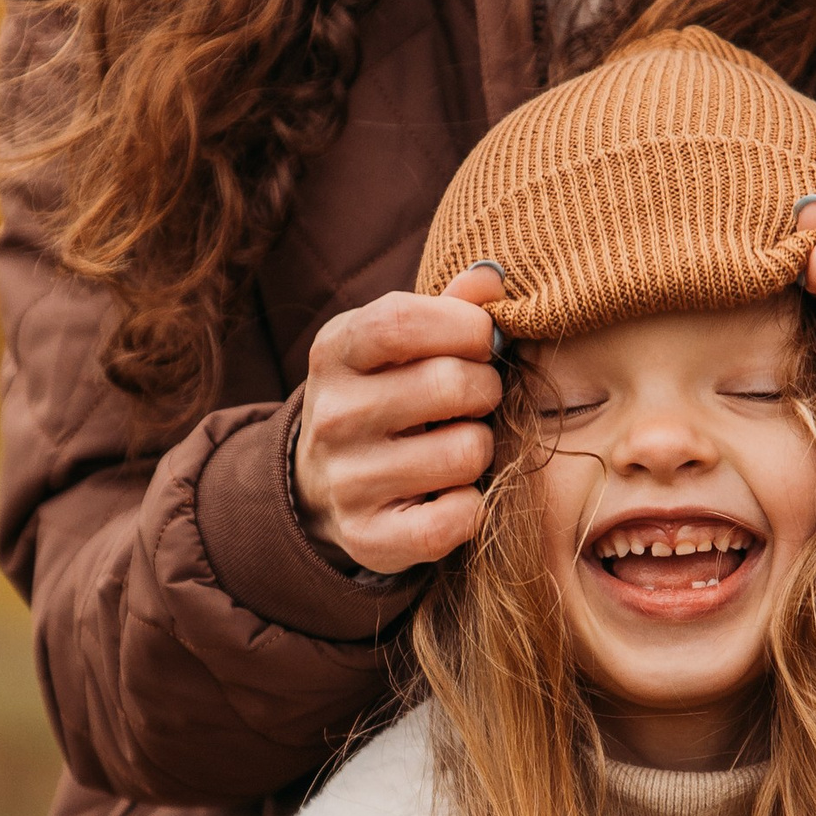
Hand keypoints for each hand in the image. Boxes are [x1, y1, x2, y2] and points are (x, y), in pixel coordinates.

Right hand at [292, 267, 504, 571]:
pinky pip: (457, 518)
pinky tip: (449, 493)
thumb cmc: (382, 394)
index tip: (480, 341)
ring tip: (456, 445)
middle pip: (450, 384)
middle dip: (486, 389)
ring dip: (481, 448)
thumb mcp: (398, 343)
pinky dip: (470, 506)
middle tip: (476, 400)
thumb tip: (492, 277)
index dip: (464, 326)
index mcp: (335, 351)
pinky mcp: (367, 538)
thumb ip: (447, 307)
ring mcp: (346, 481)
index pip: (403, 321)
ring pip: (466, 452)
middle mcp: (331, 415)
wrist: (322, 485)